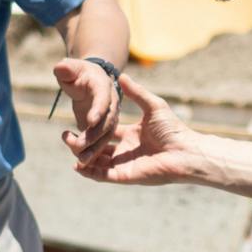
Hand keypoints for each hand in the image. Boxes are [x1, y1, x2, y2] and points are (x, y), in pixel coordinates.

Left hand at [52, 56, 121, 166]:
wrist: (88, 81)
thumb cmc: (78, 73)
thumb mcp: (71, 67)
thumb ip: (66, 68)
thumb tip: (60, 68)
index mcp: (104, 87)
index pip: (103, 99)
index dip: (98, 110)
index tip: (90, 121)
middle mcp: (111, 106)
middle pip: (107, 123)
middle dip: (94, 136)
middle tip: (80, 146)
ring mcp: (109, 119)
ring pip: (105, 138)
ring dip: (94, 151)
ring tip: (80, 162)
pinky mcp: (103, 131)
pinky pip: (99, 144)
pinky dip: (90, 154)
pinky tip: (77, 162)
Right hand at [73, 75, 206, 186]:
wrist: (185, 151)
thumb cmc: (173, 129)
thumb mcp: (153, 105)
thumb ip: (136, 93)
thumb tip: (121, 75)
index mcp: (131, 135)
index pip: (106, 132)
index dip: (92, 128)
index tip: (76, 121)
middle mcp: (125, 150)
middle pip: (97, 148)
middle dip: (81, 143)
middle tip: (66, 136)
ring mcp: (124, 165)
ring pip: (97, 162)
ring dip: (82, 156)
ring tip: (69, 146)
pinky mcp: (125, 176)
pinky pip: (103, 175)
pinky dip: (89, 172)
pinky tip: (77, 165)